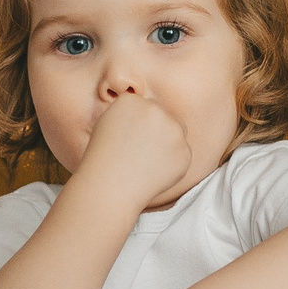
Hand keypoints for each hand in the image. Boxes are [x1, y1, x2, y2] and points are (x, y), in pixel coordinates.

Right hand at [76, 93, 193, 209]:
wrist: (109, 187)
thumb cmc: (103, 159)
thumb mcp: (108, 124)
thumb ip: (132, 113)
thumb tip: (152, 114)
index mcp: (132, 100)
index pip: (146, 107)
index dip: (139, 125)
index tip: (128, 140)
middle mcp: (154, 110)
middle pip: (165, 116)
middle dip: (157, 131)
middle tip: (140, 153)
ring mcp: (172, 130)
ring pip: (177, 133)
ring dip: (168, 144)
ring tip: (146, 162)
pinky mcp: (184, 151)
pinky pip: (182, 154)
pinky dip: (173, 163)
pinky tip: (154, 172)